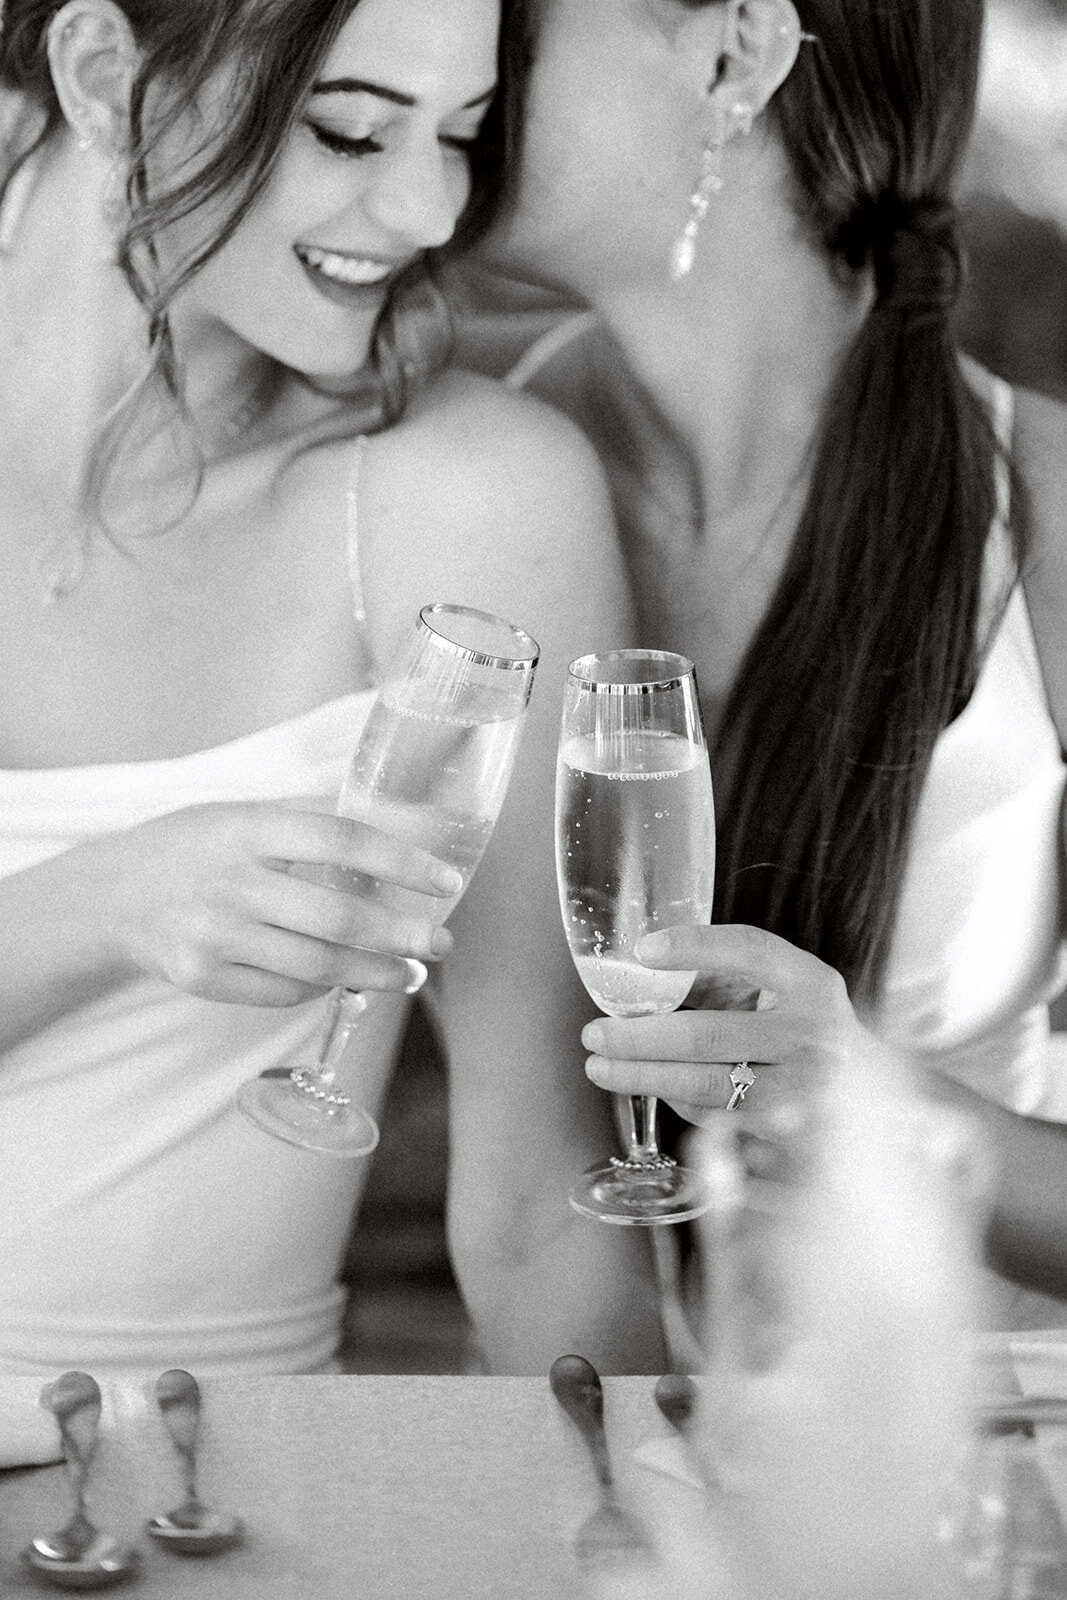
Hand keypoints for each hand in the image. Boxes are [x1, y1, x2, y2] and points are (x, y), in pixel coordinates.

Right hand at [94, 801, 462, 1006]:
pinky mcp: (202, 979)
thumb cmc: (195, 847)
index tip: (445, 881)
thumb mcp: (242, 814)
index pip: (341, 840)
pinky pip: (283, 992)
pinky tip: (348, 978)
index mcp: (248, 829)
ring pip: (317, 965)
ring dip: (376, 972)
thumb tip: (397, 819)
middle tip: (440, 941)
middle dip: (402, 934)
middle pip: (337, 917)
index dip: (401, 862)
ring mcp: (214, 937)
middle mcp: (231, 883)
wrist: (111, 896)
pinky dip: (323, 986)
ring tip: (410, 972)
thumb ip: (309, 818)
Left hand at [579, 923, 883, 1127]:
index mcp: (811, 983)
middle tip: (594, 1034)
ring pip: (709, 1087)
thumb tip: (639, 974)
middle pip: (710, 1034)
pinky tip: (653, 1088)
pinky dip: (679, 1104)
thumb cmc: (804, 1028)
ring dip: (645, 1077)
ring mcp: (808, 1092)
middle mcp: (815, 1035)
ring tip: (602, 1068)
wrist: (870, 1092)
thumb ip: (726, 977)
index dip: (695, 947)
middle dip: (640, 1036)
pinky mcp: (793, 1138)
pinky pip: (719, 1121)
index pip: (750, 950)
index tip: (643, 950)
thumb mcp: (784, 988)